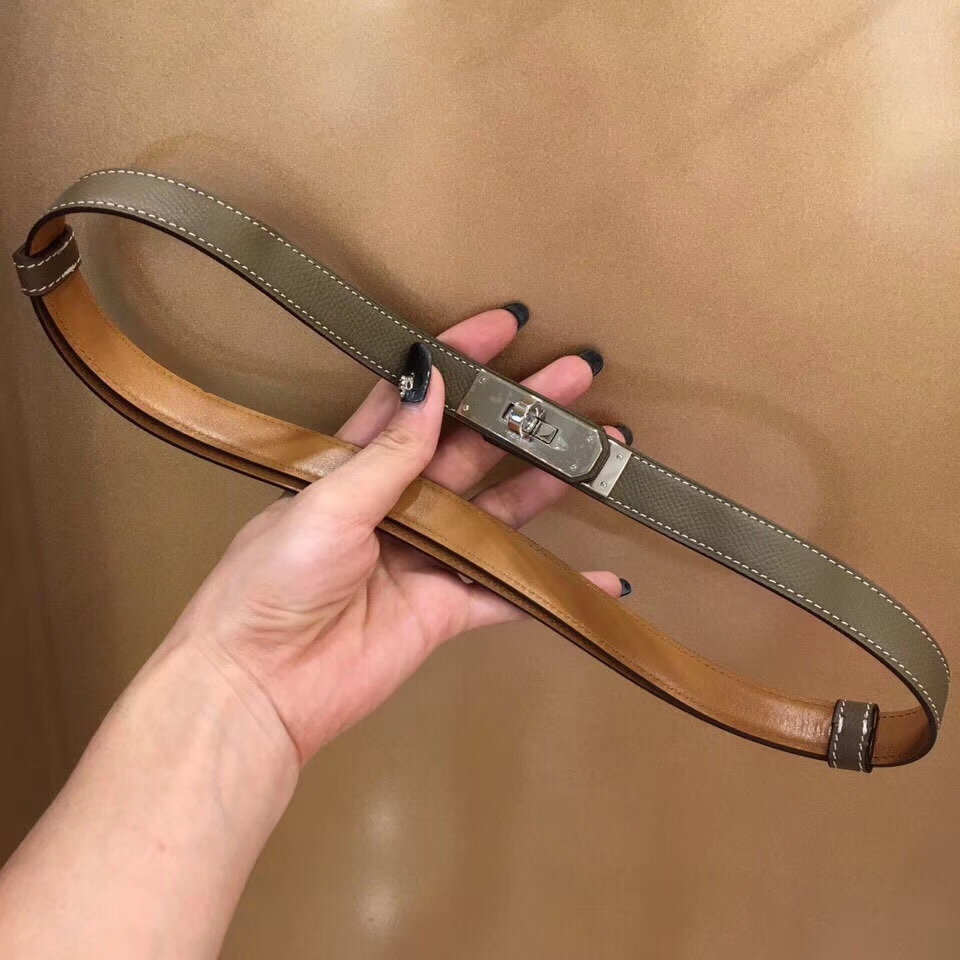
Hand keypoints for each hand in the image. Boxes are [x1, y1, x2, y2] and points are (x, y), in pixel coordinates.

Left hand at [169, 307, 628, 763]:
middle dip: (522, 412)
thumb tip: (430, 383)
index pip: (413, 398)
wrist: (257, 686)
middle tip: (577, 375)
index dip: (457, 359)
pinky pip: (507, 596)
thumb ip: (389, 453)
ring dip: (546, 482)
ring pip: (499, 512)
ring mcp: (426, 558)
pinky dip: (548, 589)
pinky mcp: (444, 611)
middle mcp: (396, 506)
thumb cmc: (271, 583)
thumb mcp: (326, 504)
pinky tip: (599, 579)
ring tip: (599, 448)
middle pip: (471, 448)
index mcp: (354, 468)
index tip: (504, 325)